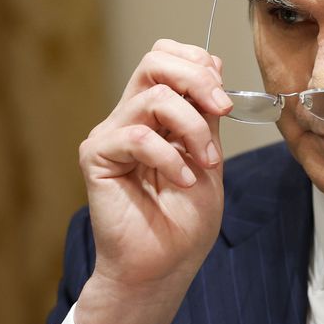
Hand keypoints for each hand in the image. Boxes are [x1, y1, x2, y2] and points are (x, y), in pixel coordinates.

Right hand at [74, 39, 232, 323]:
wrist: (164, 266)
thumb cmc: (185, 219)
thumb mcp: (209, 155)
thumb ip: (207, 113)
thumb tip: (210, 64)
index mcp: (156, 113)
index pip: (166, 56)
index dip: (199, 63)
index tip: (225, 99)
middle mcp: (130, 116)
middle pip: (154, 59)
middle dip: (197, 78)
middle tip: (222, 109)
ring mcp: (111, 135)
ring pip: (152, 95)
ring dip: (194, 127)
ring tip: (206, 162)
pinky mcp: (97, 157)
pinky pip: (137, 135)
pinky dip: (169, 156)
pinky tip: (183, 180)